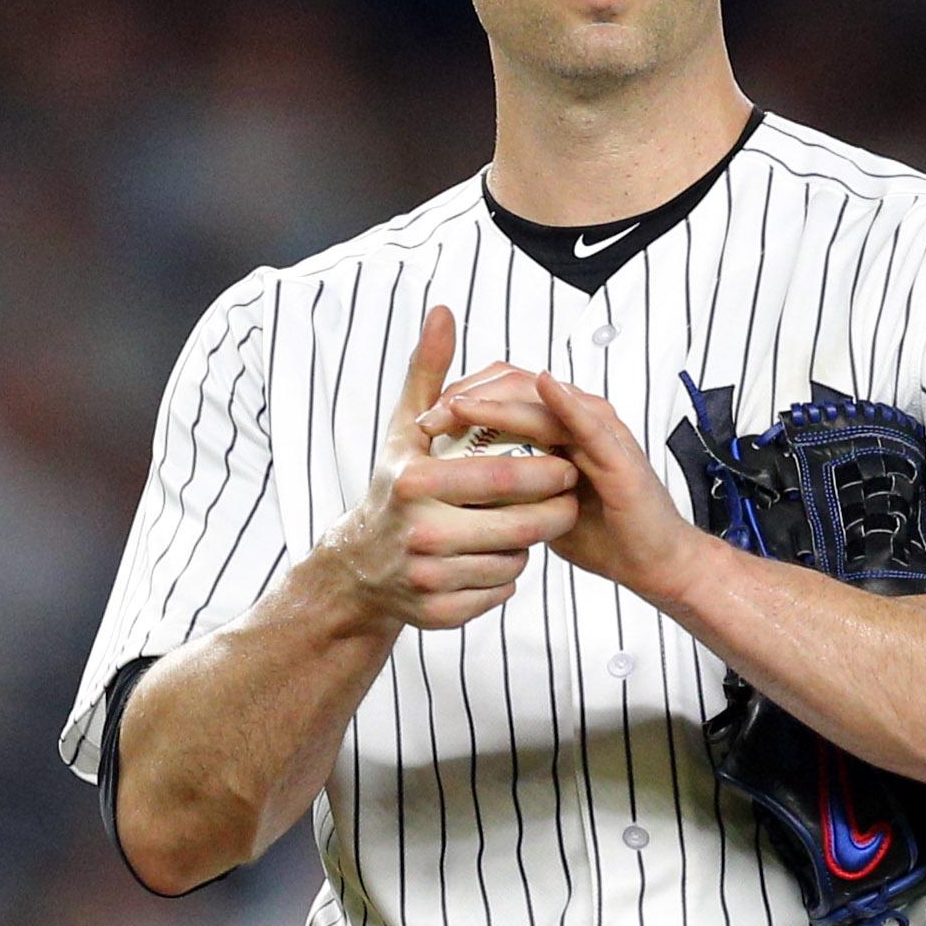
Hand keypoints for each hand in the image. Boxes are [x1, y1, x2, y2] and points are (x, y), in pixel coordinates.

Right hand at [318, 306, 580, 633]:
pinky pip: (498, 593)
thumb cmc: (393, 488)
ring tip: (525, 527)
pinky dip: (505, 577)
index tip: (568, 461)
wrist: (357, 569)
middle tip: (569, 496)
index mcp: (413, 483)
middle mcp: (416, 533)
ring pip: (513, 562)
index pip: (502, 475)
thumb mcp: (405, 431)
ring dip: (529, 545)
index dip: (545, 469)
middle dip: (555, 509)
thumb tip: (443, 311)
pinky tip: (494, 558)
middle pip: (518, 526)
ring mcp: (425, 580)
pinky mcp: (436, 615)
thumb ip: (430, 373)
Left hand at [417, 365, 715, 608]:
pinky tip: (541, 388)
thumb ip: (507, 486)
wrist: (649, 563)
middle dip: (467, 393)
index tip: (423, 420)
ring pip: (541, 397)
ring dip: (495, 399)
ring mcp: (600, 429)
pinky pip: (587, 420)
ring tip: (455, 407)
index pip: (504, 392)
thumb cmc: (600, 534)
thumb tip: (460, 486)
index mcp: (558, 425)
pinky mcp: (617, 452)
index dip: (462, 396)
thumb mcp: (537, 504)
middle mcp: (579, 416)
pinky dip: (563, 401)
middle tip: (428, 416)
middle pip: (515, 384)